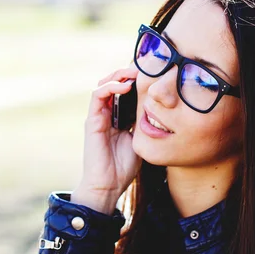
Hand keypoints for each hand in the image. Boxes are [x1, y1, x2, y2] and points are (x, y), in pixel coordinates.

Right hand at [72, 65, 141, 214]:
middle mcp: (107, 113)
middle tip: (145, 67)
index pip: (126, 90)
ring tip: (136, 72)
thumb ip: (146, 123)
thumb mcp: (141, 139)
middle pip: (114, 83)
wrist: (108, 186)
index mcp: (118, 117)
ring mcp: (98, 116)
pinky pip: (98, 95)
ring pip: (104, 84)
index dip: (137, 79)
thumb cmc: (124, 167)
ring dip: (119, 75)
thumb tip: (162, 108)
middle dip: (129, 72)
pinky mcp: (92, 120)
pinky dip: (111, 87)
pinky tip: (126, 86)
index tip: (154, 73)